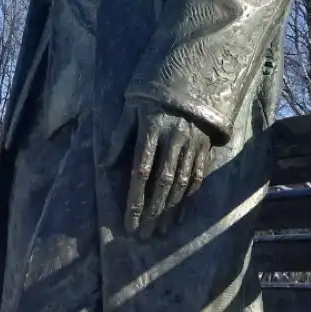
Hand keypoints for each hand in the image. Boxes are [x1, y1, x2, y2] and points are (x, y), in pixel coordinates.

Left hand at [103, 98, 212, 238]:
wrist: (193, 76)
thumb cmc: (154, 94)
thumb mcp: (132, 107)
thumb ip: (119, 136)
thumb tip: (106, 165)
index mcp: (150, 129)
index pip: (141, 171)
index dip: (135, 200)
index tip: (129, 223)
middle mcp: (173, 138)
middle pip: (162, 182)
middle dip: (153, 212)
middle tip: (145, 235)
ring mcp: (191, 142)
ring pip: (181, 183)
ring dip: (171, 210)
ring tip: (161, 231)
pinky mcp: (205, 146)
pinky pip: (198, 176)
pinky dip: (189, 198)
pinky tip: (180, 214)